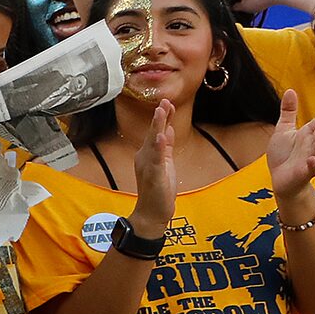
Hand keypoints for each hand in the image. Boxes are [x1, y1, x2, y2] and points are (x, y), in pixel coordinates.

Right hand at [131, 99, 176, 238]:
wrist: (151, 212)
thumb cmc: (158, 190)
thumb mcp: (165, 164)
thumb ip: (166, 147)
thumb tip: (169, 130)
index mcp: (148, 154)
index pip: (157, 131)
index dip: (162, 117)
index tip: (167, 102)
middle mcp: (145, 157)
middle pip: (153, 133)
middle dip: (159, 117)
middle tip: (164, 101)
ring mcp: (148, 166)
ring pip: (153, 142)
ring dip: (157, 126)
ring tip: (161, 112)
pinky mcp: (153, 175)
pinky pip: (156, 159)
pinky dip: (159, 147)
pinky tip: (162, 137)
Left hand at [267, 88, 314, 212]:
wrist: (281, 180)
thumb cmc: (284, 155)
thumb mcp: (283, 129)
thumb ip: (289, 111)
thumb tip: (291, 90)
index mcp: (309, 134)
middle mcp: (313, 145)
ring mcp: (310, 159)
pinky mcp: (304, 173)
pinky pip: (312, 169)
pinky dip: (313, 165)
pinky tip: (312, 160)